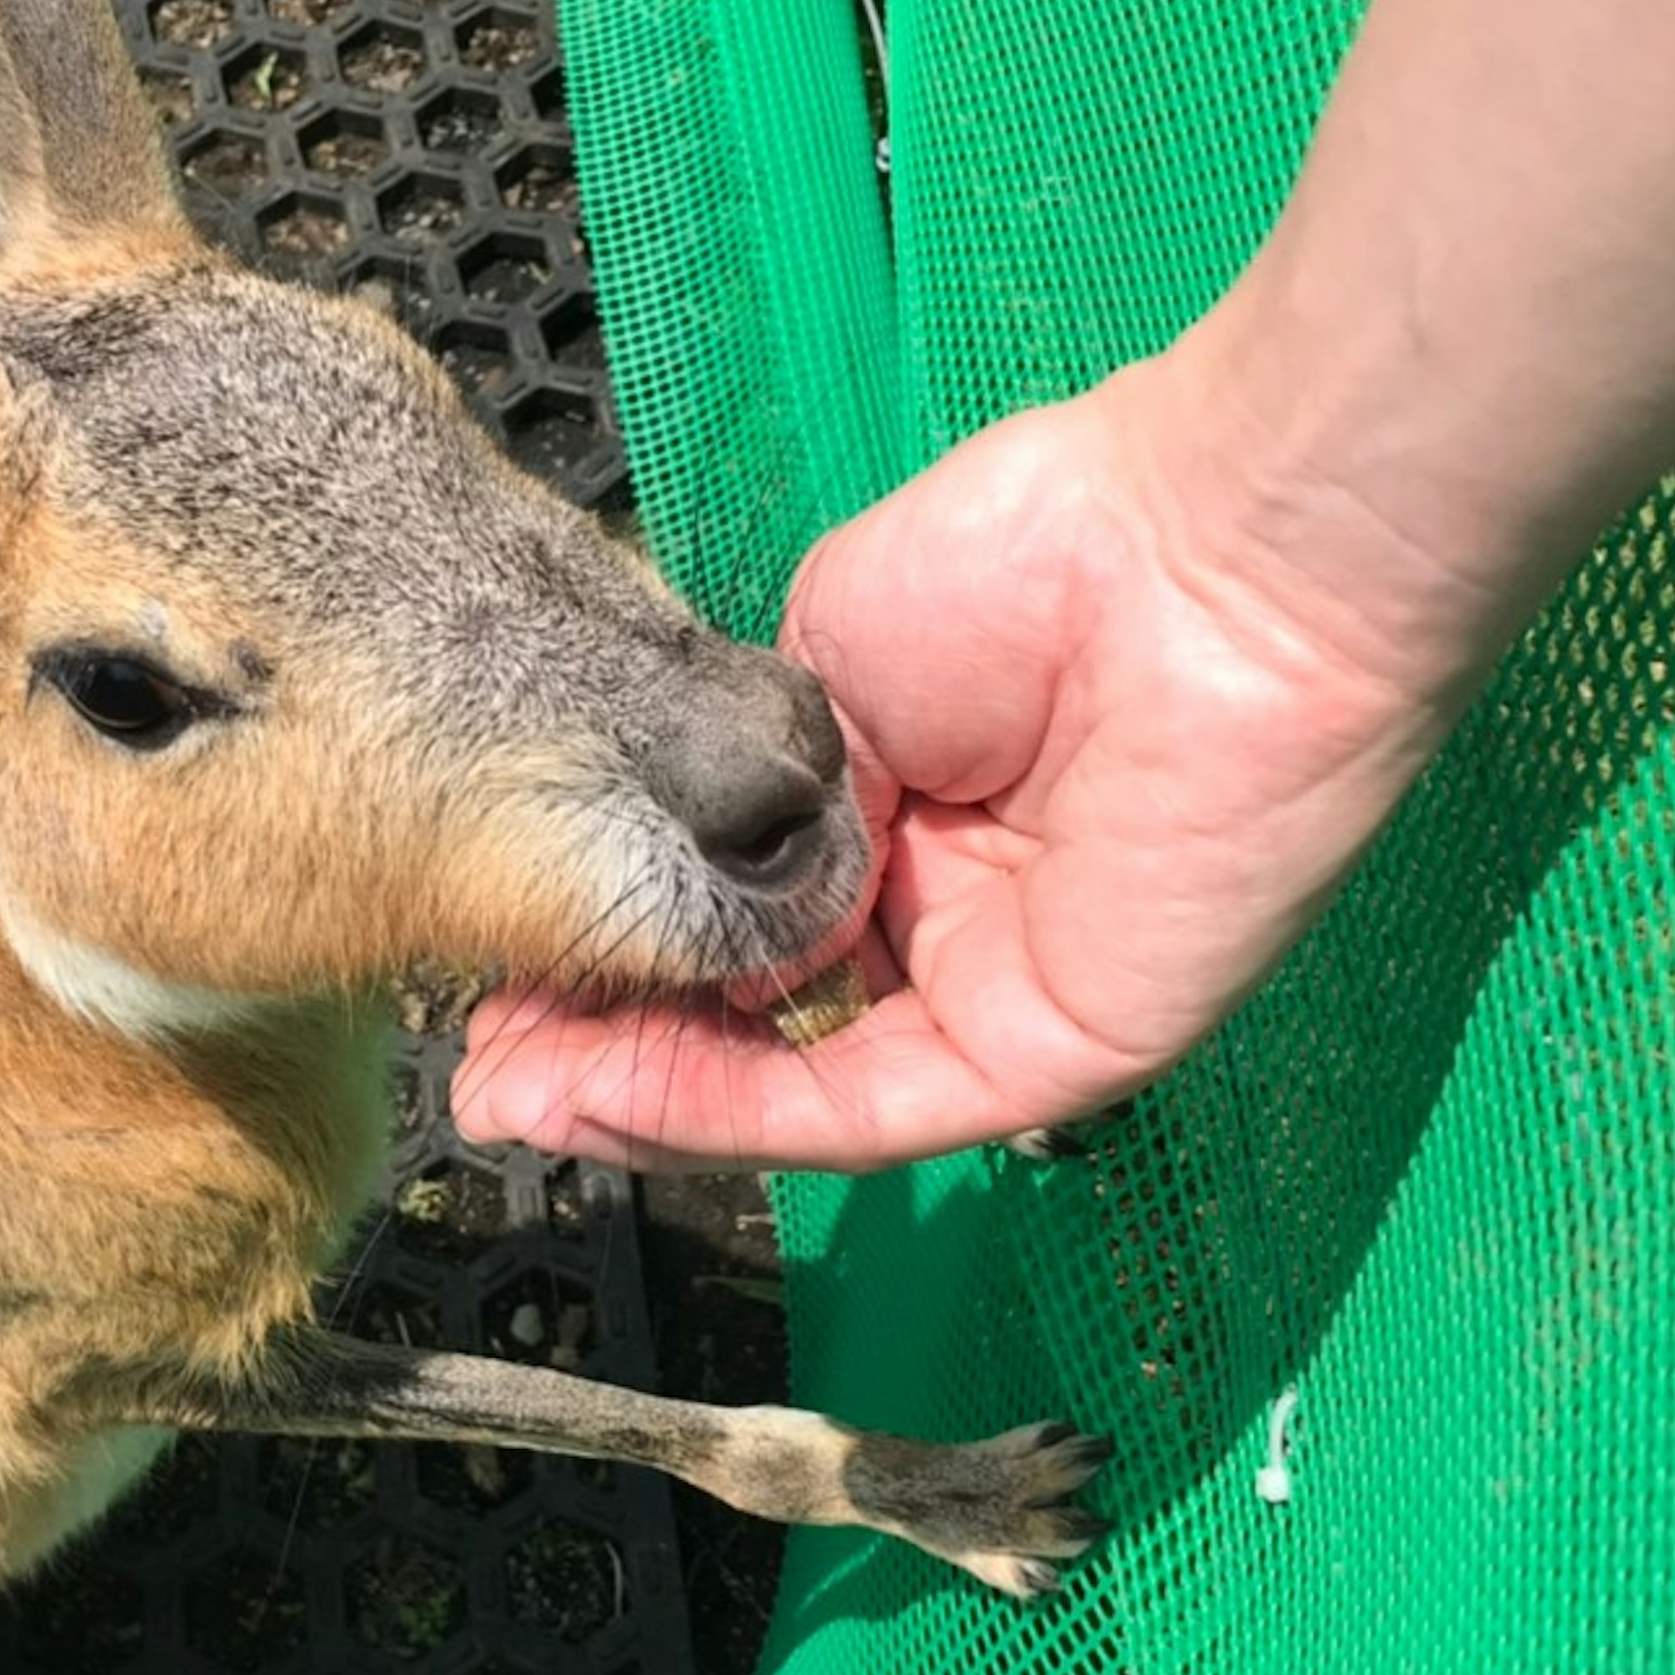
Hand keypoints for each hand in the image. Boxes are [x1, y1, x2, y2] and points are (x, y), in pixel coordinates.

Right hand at [452, 340, 1468, 1173]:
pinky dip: (738, 1117)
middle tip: (479, 1072)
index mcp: (903, 826)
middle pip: (758, 1039)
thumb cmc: (1032, 559)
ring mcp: (1002, 998)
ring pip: (801, 1095)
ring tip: (516, 1098)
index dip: (616, 972)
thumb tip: (679, 904)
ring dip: (647, 1106)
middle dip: (606, 1061)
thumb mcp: (818, 683)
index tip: (494, 981)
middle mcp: (949, 928)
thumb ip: (748, 805)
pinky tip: (619, 1094)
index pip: (742, 941)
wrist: (1196, 558)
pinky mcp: (1056, 1054)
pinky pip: (875, 1112)